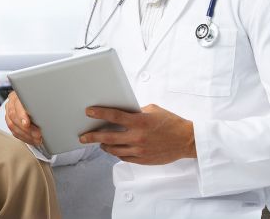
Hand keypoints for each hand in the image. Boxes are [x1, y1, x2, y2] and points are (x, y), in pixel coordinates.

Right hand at [4, 91, 43, 146]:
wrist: (32, 100)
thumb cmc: (38, 99)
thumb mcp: (40, 98)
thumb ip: (41, 103)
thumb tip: (50, 111)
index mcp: (17, 94)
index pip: (17, 104)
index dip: (21, 115)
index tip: (27, 124)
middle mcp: (11, 103)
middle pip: (14, 117)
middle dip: (26, 129)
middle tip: (37, 134)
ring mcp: (9, 112)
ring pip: (12, 125)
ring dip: (26, 135)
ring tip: (37, 139)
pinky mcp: (10, 122)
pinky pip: (14, 132)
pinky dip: (24, 137)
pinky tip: (33, 140)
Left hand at [80, 104, 195, 164]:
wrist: (186, 140)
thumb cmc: (170, 123)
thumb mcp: (153, 110)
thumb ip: (136, 112)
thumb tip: (122, 112)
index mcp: (140, 122)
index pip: (114, 116)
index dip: (100, 113)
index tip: (89, 112)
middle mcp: (137, 137)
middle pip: (108, 137)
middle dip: (92, 136)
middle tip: (83, 136)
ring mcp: (139, 150)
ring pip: (114, 150)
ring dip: (103, 146)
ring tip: (98, 143)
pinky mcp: (143, 160)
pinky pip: (124, 157)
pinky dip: (116, 153)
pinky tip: (113, 149)